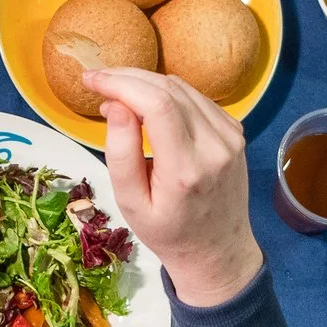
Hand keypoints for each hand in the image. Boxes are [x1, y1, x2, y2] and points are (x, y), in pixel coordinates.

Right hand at [85, 68, 264, 307]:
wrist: (217, 248)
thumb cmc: (167, 231)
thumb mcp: (131, 203)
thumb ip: (120, 154)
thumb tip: (114, 105)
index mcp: (186, 169)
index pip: (156, 104)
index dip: (121, 84)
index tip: (91, 80)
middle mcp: (215, 146)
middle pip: (168, 89)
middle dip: (128, 78)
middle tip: (98, 82)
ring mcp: (230, 136)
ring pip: (183, 88)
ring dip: (146, 82)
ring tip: (117, 92)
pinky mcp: (235, 132)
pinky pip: (196, 98)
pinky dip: (167, 94)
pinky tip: (147, 104)